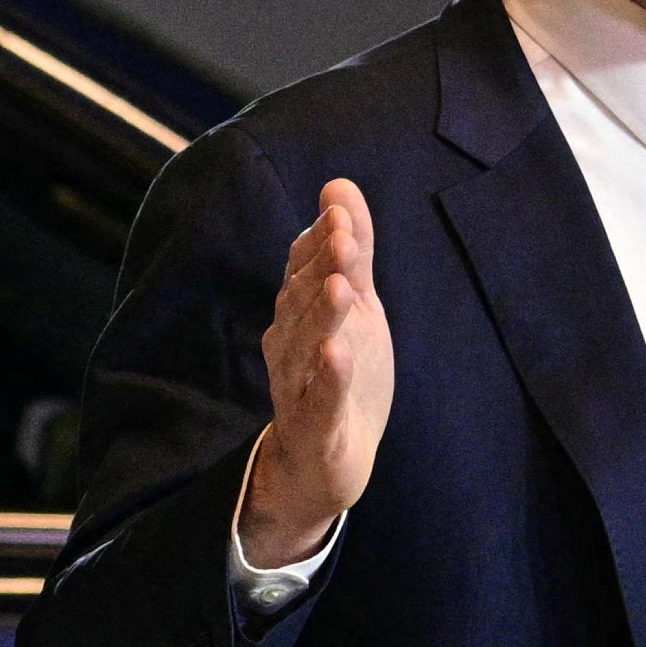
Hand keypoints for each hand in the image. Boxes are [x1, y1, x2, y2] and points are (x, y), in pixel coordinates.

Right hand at [239, 178, 395, 570]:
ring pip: (305, 347)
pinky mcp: (314, 427)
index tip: (339, 211)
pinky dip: (328, 378)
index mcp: (298, 314)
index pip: (303, 270)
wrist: (329, 460)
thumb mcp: (355, 307)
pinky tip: (337, 354)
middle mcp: (289, 345)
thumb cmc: (340, 374)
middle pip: (301, 302)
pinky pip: (319, 399)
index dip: (320, 241)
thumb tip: (338, 185)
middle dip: (320, 268)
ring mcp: (298, 386)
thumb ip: (351, 251)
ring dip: (321, 316)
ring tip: (340, 287)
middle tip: (343, 236)